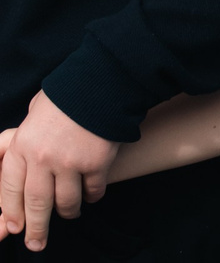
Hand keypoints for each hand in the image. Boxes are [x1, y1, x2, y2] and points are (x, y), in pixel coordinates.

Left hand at [0, 92, 119, 250]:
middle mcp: (42, 160)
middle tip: (36, 244)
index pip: (10, 190)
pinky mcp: (96, 164)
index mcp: (22, 147)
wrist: (102, 82)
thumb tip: (22, 152)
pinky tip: (92, 196)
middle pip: (35, 204)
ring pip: (65, 202)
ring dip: (68, 212)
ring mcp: (69, 163)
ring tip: (70, 214)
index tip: (15, 227)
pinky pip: (92, 190)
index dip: (12, 213)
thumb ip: (27, 137)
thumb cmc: (67, 94)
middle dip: (35, 228)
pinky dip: (93, 196)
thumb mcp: (34, 113)